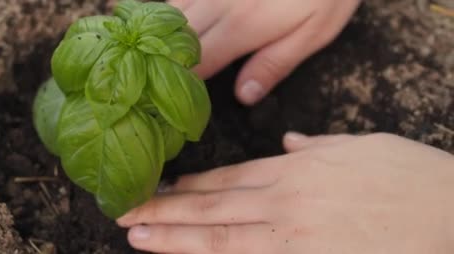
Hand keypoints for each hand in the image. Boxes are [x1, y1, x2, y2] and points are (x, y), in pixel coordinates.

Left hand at [117, 133, 453, 253]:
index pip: (228, 177)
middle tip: (125, 212)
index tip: (161, 189)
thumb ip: (318, 147)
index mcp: (297, 168)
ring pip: (220, 236)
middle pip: (212, 205)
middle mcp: (286, 200)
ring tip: (138, 236)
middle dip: (165, 209)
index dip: (191, 186)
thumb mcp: (361, 146)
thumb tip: (292, 143)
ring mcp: (293, 235)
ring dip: (175, 237)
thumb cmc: (413, 177)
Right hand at [168, 0, 360, 104]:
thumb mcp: (315, 31)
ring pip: (172, 8)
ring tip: (158, 47)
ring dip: (163, 30)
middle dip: (165, 57)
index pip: (200, 63)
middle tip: (159, 75)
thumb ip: (275, 63)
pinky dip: (171, 4)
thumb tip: (243, 95)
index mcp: (243, 25)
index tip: (177, 96)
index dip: (185, 82)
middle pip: (176, 36)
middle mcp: (219, 1)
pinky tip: (171, 16)